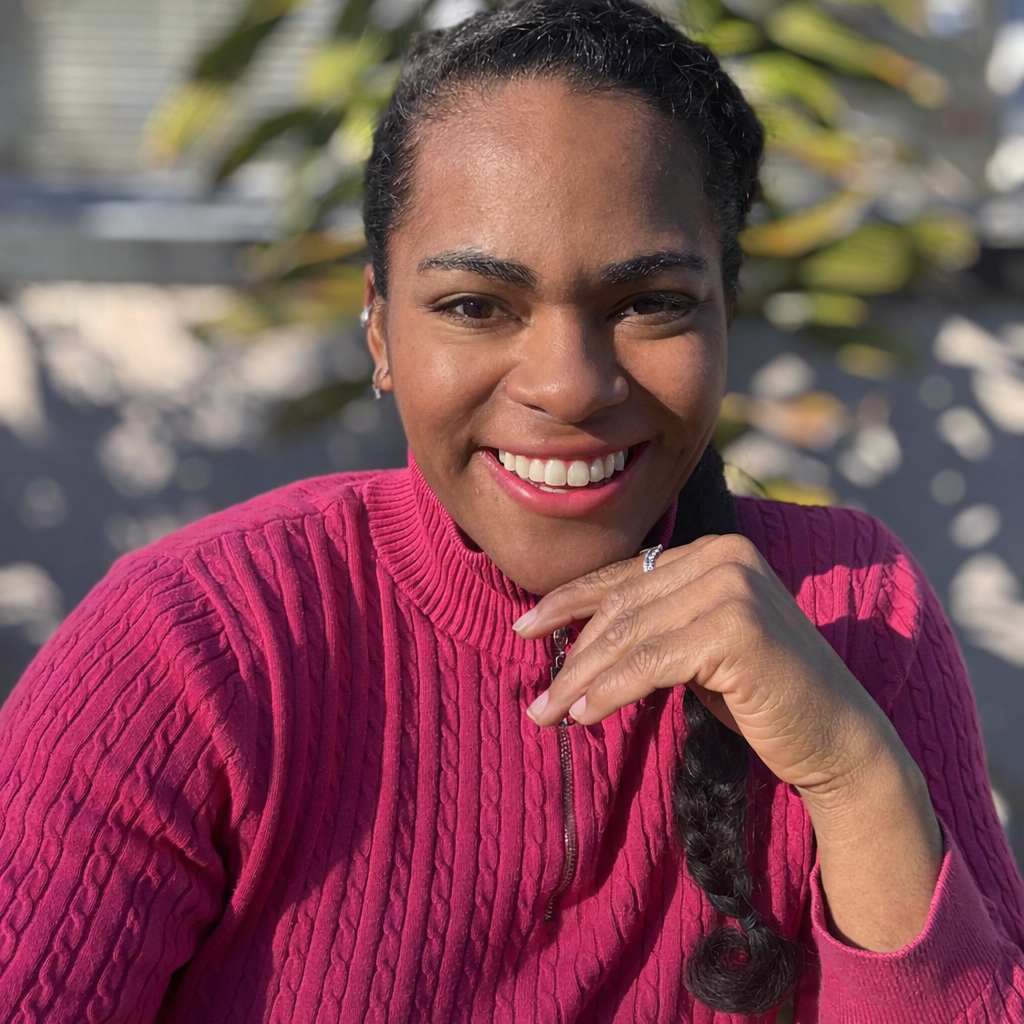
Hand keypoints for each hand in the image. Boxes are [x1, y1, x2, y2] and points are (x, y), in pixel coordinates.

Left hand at [516, 533, 894, 798]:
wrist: (837, 740)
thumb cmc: (761, 696)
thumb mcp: (698, 647)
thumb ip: (655, 624)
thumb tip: (575, 635)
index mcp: (716, 551)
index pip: (625, 575)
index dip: (569, 602)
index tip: (524, 628)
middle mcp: (726, 557)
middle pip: (623, 605)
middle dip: (571, 652)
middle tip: (536, 695)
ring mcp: (734, 588)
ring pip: (630, 635)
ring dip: (580, 679)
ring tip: (547, 712)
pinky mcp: (737, 629)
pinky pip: (650, 663)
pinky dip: (609, 691)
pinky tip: (583, 715)